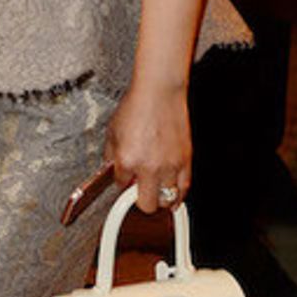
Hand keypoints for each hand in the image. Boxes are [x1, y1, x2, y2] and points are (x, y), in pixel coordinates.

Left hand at [103, 80, 189, 214]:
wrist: (159, 93)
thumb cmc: (136, 107)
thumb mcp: (112, 130)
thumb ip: (110, 153)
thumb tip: (111, 167)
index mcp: (127, 160)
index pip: (120, 185)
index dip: (121, 182)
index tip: (124, 179)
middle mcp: (148, 166)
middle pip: (145, 203)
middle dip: (139, 201)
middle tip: (138, 193)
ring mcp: (169, 166)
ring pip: (166, 200)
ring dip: (159, 199)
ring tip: (154, 194)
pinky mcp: (185, 161)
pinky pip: (184, 189)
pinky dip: (178, 197)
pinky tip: (174, 200)